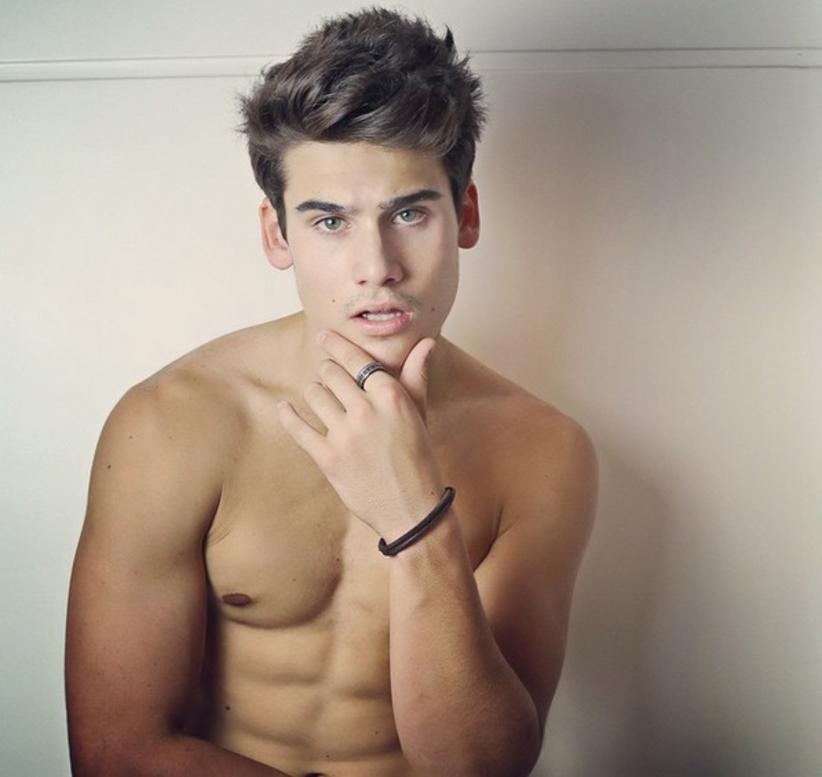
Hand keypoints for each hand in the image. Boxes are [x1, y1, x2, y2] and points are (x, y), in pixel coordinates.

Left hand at [276, 330, 444, 537]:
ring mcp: (344, 434)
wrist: (412, 509)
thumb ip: (416, 376)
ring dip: (313, 391)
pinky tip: (283, 407)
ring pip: (314, 395)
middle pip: (331, 374)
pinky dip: (288, 415)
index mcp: (391, 396)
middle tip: (327, 373)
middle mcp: (365, 410)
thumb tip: (427, 343)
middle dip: (327, 371)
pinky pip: (299, 428)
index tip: (323, 336)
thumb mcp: (420, 415)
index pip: (356, 359)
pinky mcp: (328, 458)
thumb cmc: (418, 458)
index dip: (336, 345)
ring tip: (318, 395)